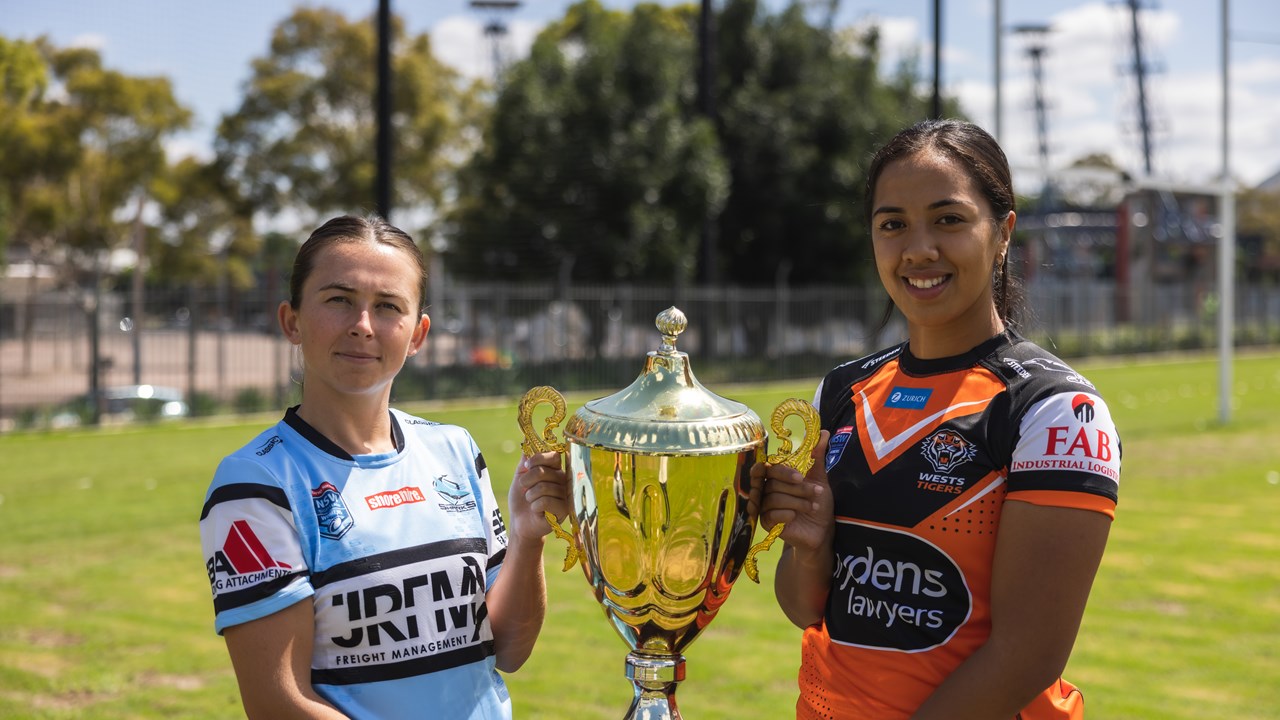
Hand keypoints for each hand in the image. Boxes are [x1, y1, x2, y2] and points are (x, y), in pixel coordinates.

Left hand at [507, 451, 568, 542]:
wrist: (520, 522)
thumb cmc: (522, 499)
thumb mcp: (520, 476)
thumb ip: (525, 461)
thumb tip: (528, 444)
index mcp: (556, 470)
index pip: (554, 456)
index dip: (538, 458)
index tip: (526, 465)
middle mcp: (564, 481)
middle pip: (543, 471)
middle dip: (527, 480)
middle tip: (525, 488)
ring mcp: (565, 496)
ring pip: (543, 488)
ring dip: (530, 496)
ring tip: (531, 501)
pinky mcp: (564, 510)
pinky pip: (545, 501)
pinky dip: (535, 506)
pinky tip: (537, 511)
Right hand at [750, 430, 833, 554]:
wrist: (822, 530)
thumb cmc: (818, 502)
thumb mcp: (819, 478)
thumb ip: (817, 456)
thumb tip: (824, 432)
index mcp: (776, 477)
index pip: (767, 467)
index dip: (782, 471)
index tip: (800, 476)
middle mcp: (767, 490)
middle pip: (772, 483)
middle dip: (797, 488)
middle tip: (815, 492)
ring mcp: (765, 506)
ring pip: (774, 498)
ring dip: (798, 502)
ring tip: (813, 506)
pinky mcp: (766, 523)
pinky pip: (770, 515)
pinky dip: (786, 514)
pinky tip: (796, 517)